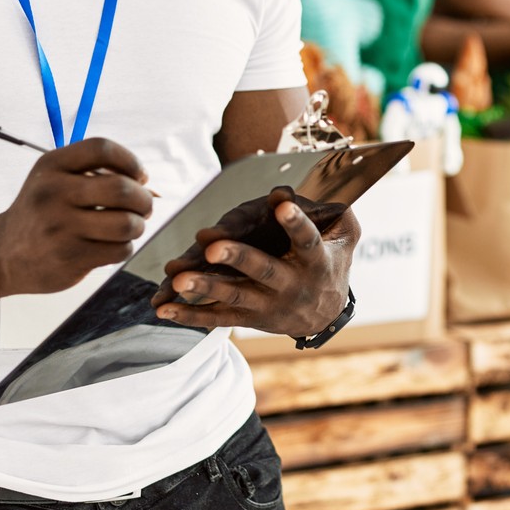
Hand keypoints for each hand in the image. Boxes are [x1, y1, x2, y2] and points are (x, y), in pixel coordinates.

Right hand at [0, 138, 153, 293]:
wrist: (1, 253)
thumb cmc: (40, 214)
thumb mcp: (53, 180)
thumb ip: (94, 173)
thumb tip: (146, 184)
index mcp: (51, 166)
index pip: (102, 149)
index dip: (130, 161)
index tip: (139, 176)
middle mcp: (54, 193)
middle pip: (122, 189)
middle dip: (144, 199)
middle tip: (143, 207)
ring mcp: (60, 227)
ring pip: (126, 224)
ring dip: (137, 226)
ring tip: (129, 227)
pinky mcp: (69, 257)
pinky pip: (118, 250)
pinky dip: (124, 248)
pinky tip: (111, 246)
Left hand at [153, 189, 358, 337]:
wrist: (324, 316)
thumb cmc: (330, 263)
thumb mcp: (344, 236)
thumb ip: (334, 212)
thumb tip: (293, 191)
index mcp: (315, 261)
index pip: (307, 240)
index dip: (296, 223)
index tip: (282, 203)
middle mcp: (291, 285)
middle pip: (263, 270)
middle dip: (237, 258)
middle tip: (212, 247)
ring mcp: (268, 304)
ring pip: (235, 295)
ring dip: (206, 287)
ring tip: (179, 278)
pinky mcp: (248, 318)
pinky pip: (217, 318)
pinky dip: (190, 314)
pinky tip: (164, 308)